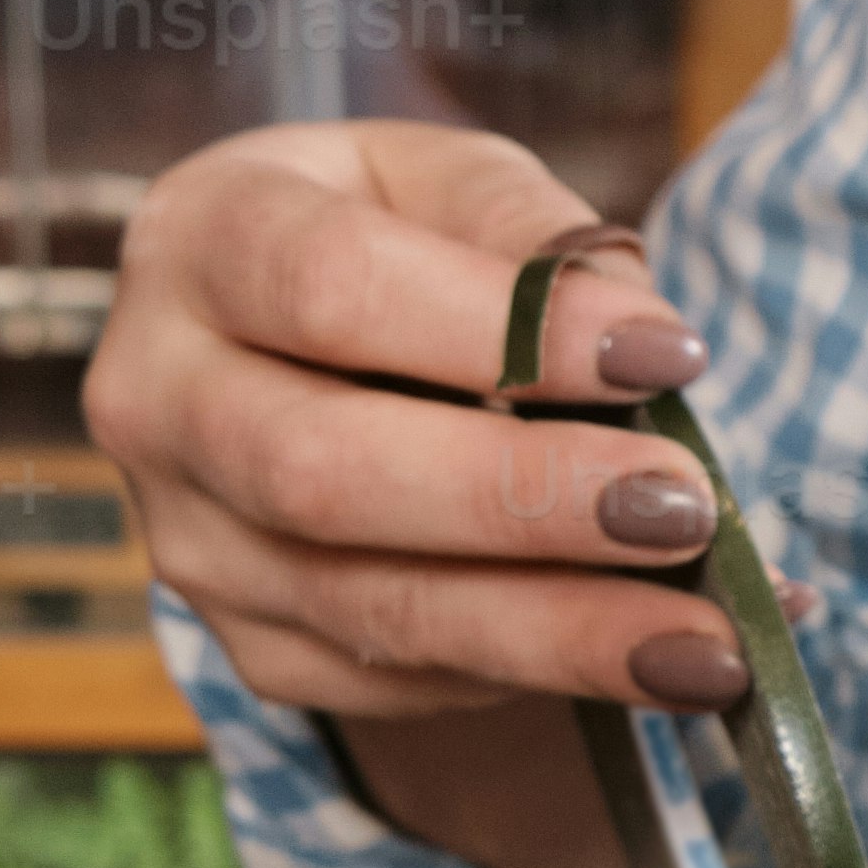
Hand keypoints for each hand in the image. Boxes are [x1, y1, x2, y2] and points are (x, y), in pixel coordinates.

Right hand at [86, 118, 741, 726]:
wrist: (299, 348)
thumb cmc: (396, 244)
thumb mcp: (457, 188)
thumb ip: (536, 240)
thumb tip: (646, 342)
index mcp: (200, 240)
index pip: (330, 287)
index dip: (501, 330)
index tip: (665, 354)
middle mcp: (156, 398)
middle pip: (324, 473)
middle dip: (524, 501)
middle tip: (685, 509)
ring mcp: (191, 540)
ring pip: (367, 609)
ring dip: (557, 633)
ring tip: (710, 646)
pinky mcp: (253, 645)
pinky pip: (398, 680)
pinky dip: (543, 674)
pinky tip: (664, 661)